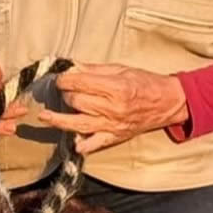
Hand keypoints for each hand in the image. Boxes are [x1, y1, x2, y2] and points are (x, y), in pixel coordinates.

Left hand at [39, 63, 188, 154]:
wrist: (168, 102)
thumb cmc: (146, 83)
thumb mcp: (122, 69)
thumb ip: (96, 70)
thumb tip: (73, 68)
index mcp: (116, 87)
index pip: (81, 83)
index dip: (65, 80)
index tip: (60, 78)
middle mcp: (113, 108)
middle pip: (77, 102)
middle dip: (66, 95)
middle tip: (65, 91)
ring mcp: (113, 125)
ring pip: (78, 124)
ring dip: (59, 120)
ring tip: (44, 116)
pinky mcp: (115, 137)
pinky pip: (94, 144)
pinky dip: (81, 144)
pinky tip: (71, 141)